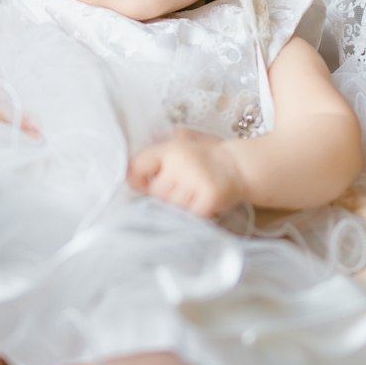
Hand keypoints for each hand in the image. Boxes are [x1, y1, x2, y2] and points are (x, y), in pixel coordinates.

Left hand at [128, 130, 246, 218]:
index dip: (137, 180)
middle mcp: (182, 163)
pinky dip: (193, 215)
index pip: (136, 167)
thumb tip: (128, 177)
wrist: (238, 167)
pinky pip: (190, 216)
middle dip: (164, 196)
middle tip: (180, 190)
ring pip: (172, 207)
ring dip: (179, 207)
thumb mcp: (178, 148)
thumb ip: (155, 158)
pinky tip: (200, 205)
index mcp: (171, 150)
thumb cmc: (202, 161)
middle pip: (155, 193)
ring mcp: (197, 181)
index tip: (145, 185)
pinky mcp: (210, 197)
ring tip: (192, 196)